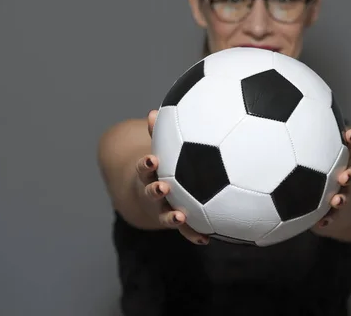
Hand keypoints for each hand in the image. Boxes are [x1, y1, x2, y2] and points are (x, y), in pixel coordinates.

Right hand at [134, 109, 208, 244]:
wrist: (146, 197)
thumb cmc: (158, 166)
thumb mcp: (156, 150)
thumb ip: (156, 133)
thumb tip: (153, 112)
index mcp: (148, 175)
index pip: (143, 168)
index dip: (145, 164)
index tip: (151, 159)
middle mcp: (152, 194)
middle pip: (150, 194)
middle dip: (155, 191)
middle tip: (163, 187)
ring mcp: (162, 210)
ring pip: (165, 215)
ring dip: (172, 217)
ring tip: (181, 216)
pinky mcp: (176, 222)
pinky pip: (185, 230)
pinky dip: (194, 234)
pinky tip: (207, 238)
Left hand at [312, 128, 350, 231]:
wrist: (346, 206)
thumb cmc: (324, 172)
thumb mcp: (321, 155)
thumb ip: (304, 137)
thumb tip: (274, 112)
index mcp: (345, 160)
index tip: (349, 134)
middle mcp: (348, 178)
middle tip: (345, 174)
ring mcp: (345, 197)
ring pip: (347, 198)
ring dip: (343, 199)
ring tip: (337, 200)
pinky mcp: (338, 214)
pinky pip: (334, 219)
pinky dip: (328, 220)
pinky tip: (321, 222)